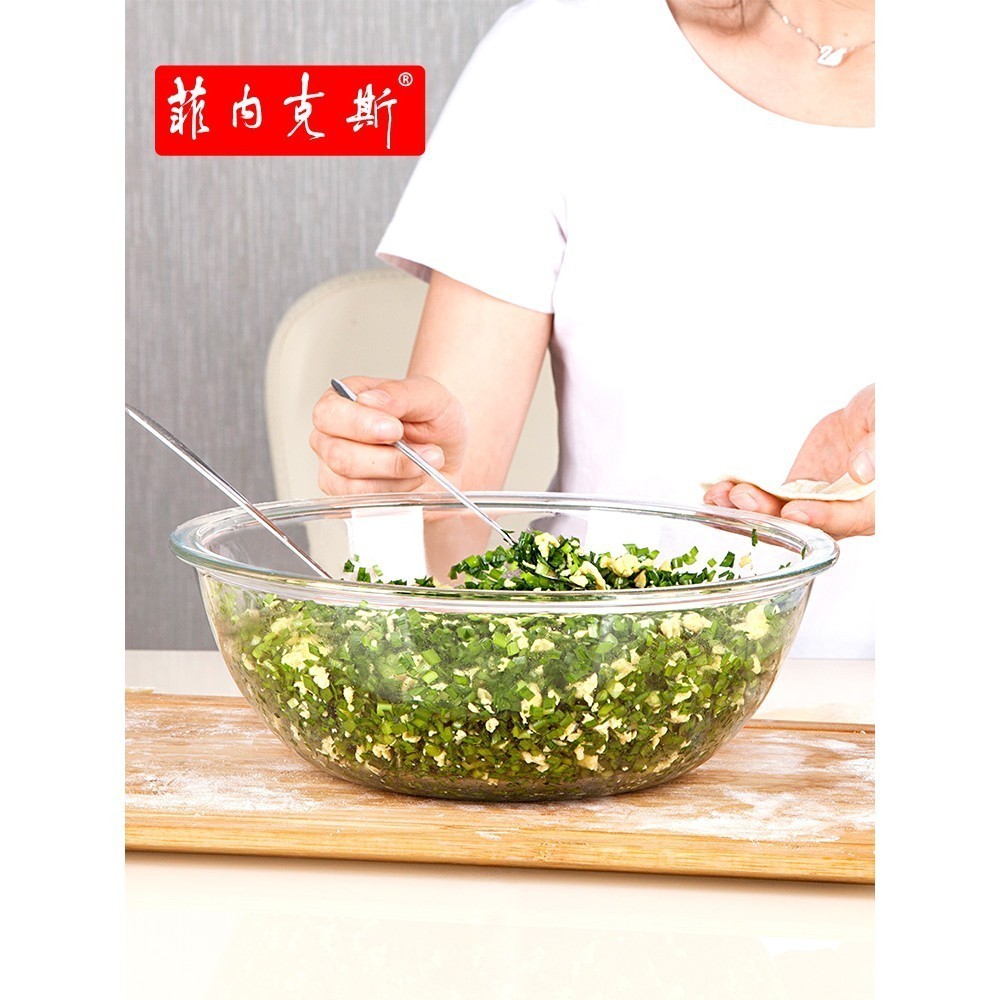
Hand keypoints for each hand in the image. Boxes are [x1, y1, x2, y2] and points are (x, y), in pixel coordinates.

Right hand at [311, 374, 468, 494]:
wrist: (448, 453)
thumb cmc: (433, 420)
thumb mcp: (429, 396)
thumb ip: (399, 394)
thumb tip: (369, 399)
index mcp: (341, 400)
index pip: (329, 413)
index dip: (360, 424)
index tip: (395, 429)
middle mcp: (331, 436)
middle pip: (338, 454)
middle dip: (387, 458)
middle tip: (420, 451)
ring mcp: (335, 470)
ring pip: (353, 485)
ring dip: (397, 476)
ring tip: (425, 463)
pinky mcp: (349, 498)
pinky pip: (367, 505)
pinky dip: (397, 493)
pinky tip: (414, 479)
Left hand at [704, 384, 874, 538]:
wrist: (874, 418)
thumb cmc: (891, 419)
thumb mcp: (891, 422)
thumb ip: (880, 446)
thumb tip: (863, 469)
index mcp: (878, 502)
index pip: (850, 518)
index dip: (822, 517)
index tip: (795, 510)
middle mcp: (845, 512)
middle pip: (808, 525)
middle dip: (772, 516)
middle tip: (742, 498)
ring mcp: (818, 504)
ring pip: (783, 516)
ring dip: (749, 510)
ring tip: (719, 496)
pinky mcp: (798, 494)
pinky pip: (770, 500)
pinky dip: (744, 498)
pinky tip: (717, 492)